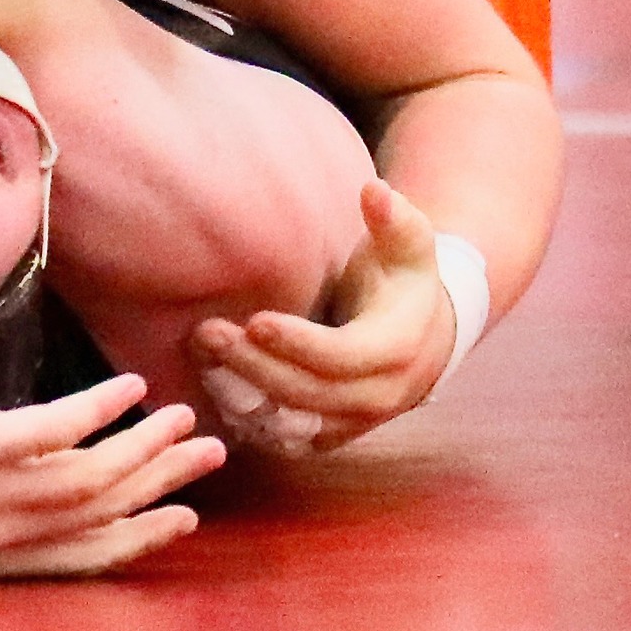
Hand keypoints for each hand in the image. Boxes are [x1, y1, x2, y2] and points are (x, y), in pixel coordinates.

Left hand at [0, 370, 221, 577]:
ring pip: (92, 478)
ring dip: (144, 446)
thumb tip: (12, 446)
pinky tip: (125, 386)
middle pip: (102, 514)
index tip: (183, 516)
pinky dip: (99, 410)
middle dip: (162, 484)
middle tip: (209, 455)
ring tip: (180, 415)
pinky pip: (57, 431)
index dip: (139, 536)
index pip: (83, 554)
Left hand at [190, 176, 457, 456]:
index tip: (256, 320)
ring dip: (243, 395)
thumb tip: (376, 191)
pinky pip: (286, 438)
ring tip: (202, 358)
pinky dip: (250, 420)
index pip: (343, 357)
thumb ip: (394, 218)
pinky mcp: (332, 435)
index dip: (299, 344)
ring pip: (292, 424)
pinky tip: (214, 387)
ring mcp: (354, 422)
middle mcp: (378, 397)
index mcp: (396, 350)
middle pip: (308, 394)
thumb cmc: (405, 280)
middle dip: (255, 366)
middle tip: (208, 333)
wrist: (428, 339)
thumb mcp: (409, 245)